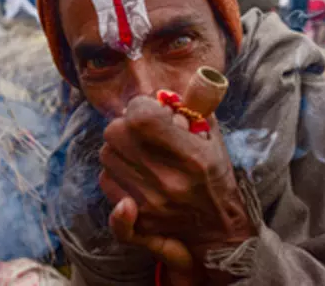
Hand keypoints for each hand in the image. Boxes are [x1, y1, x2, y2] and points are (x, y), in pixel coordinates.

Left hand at [99, 95, 253, 279]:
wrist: (219, 230)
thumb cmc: (215, 177)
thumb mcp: (212, 139)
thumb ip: (191, 110)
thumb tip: (164, 94)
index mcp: (191, 156)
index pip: (140, 116)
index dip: (141, 106)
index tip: (151, 109)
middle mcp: (167, 180)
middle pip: (115, 132)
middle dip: (127, 124)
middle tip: (142, 130)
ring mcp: (149, 202)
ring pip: (107, 155)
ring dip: (119, 148)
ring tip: (140, 152)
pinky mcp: (137, 218)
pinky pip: (105, 181)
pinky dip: (114, 172)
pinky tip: (132, 171)